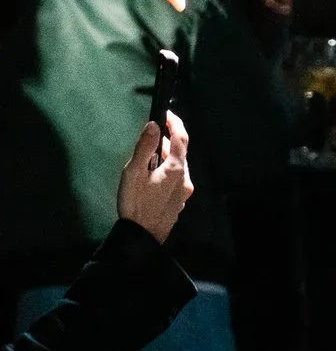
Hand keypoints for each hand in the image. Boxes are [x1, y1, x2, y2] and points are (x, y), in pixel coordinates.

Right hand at [116, 111, 193, 242]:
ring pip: (178, 168)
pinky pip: (176, 180)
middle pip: (180, 154)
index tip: (167, 114)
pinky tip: (152, 179)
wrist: (142, 237)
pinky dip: (166, 172)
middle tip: (151, 140)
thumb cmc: (135, 203)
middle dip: (167, 143)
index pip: (181, 139)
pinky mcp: (178, 202)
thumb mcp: (134, 172)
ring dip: (166, 159)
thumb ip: (144, 148)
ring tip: (147, 160)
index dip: (176, 124)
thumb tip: (154, 126)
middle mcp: (185, 179)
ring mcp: (184, 192)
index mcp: (177, 169)